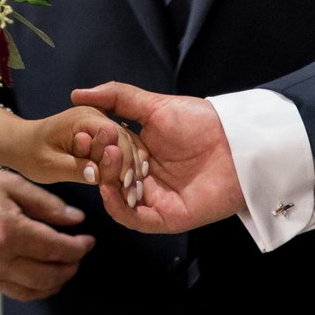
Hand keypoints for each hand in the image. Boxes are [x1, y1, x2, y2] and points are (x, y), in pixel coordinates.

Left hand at [0, 103, 138, 188]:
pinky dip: (124, 167)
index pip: (113, 134)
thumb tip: (98, 174)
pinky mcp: (100, 136)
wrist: (22, 144)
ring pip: (125, 145)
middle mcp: (95, 116)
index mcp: (82, 118)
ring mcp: (99, 124)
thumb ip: (75, 168)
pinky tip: (127, 188)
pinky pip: (118, 149)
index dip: (121, 159)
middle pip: (123, 140)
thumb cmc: (31, 153)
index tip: (124, 184)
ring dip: (130, 169)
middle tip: (133, 196)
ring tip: (132, 196)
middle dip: (129, 167)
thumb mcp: (50, 165)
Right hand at [0, 169, 94, 300]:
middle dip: (70, 266)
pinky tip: (45, 275)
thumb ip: (47, 203)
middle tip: (79, 253)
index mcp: (7, 228)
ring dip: (57, 281)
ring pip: (35, 290)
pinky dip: (37, 289)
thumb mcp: (12, 183)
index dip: (78, 247)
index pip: (55, 247)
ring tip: (65, 265)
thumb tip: (77, 220)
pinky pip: (18, 293)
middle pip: (48, 274)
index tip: (88, 241)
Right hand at [71, 82, 242, 234]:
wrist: (237, 143)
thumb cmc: (201, 122)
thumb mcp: (154, 105)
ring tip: (107, 165)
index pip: (106, 154)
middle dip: (99, 165)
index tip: (80, 135)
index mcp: (140, 151)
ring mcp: (156, 198)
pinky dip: (120, 208)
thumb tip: (77, 94)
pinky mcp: (168, 217)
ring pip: (119, 200)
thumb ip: (117, 98)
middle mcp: (145, 176)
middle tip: (96, 150)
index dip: (92, 147)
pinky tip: (111, 190)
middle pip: (110, 177)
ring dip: (107, 185)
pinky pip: (136, 220)